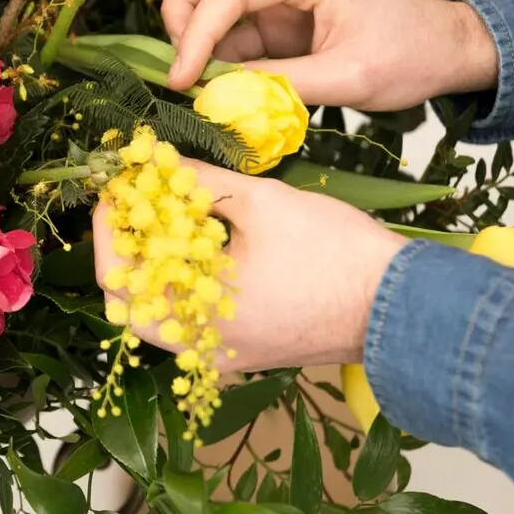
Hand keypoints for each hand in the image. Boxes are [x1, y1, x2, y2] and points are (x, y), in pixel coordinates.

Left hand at [93, 161, 406, 371]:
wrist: (405, 303)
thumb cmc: (334, 254)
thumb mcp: (258, 202)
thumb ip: (198, 182)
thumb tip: (157, 160)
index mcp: (195, 322)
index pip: (116, 280)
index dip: (108, 228)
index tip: (113, 187)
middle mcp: (202, 349)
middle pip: (134, 299)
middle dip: (128, 243)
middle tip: (135, 196)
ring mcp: (226, 352)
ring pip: (165, 307)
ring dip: (157, 258)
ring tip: (163, 208)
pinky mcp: (250, 346)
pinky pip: (197, 314)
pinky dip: (188, 275)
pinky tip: (196, 234)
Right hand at [162, 0, 499, 110]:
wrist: (450, 49)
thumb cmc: (413, 55)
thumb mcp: (348, 78)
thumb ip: (279, 85)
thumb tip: (218, 96)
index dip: (195, 33)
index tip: (181, 79)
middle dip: (181, 8)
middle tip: (179, 61)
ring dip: (195, 26)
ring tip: (195, 74)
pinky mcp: (283, 10)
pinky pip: (235, 20)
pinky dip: (218, 48)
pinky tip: (218, 81)